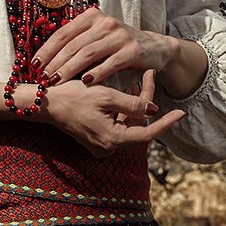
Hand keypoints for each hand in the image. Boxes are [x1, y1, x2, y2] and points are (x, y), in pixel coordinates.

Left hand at [33, 8, 175, 86]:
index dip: (47, 50)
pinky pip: (110, 63)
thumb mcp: (96, 39)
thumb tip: (46, 61)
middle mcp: (104, 23)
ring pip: (88, 53)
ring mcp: (119, 35)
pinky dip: (96, 72)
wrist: (154, 48)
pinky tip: (85, 82)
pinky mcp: (133, 50)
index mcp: (91, 17)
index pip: (63, 33)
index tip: (34, 65)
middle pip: (73, 44)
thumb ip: (76, 44)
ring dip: (70, 69)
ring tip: (57, 81)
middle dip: (55, 62)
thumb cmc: (117, 46)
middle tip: (42, 77)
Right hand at [40, 69, 183, 156]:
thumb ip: (131, 104)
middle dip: (144, 103)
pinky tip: (122, 93)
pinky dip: (121, 111)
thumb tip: (154, 110)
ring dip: (132, 105)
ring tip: (135, 82)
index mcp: (114, 139)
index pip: (148, 132)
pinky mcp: (95, 139)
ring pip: (126, 125)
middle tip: (147, 77)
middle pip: (137, 126)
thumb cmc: (72, 97)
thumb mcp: (104, 96)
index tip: (180, 112)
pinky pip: (115, 126)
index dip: (166, 122)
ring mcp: (101, 145)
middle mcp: (109, 147)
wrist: (44, 105)